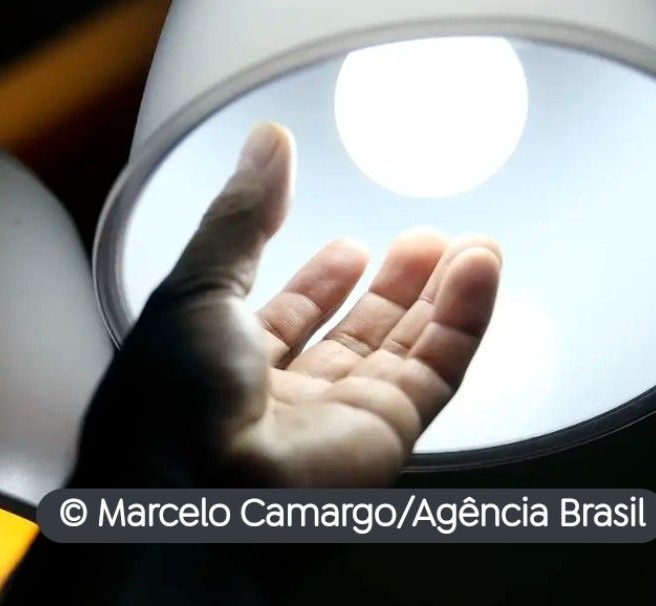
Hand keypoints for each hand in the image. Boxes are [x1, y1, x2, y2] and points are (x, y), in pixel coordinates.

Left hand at [71, 123, 500, 488]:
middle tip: (421, 241)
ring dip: (437, 296)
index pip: (284, 319)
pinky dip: (465, 317)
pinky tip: (480, 266)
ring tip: (467, 245)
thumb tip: (267, 143)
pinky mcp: (388, 434)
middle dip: (388, 287)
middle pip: (353, 336)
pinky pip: (437, 370)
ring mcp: (338, 418)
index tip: (347, 245)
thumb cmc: (175, 398)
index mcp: (227, 364)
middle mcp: (284, 396)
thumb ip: (241, 216)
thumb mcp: (198, 286)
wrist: (199, 493)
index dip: (317, 282)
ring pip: (402, 351)